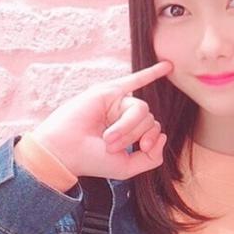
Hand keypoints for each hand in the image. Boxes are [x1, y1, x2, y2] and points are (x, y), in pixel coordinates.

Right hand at [30, 60, 173, 180]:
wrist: (65, 151)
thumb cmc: (91, 160)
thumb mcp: (128, 167)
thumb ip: (152, 158)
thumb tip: (163, 136)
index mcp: (130, 133)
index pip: (153, 130)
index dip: (152, 140)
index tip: (142, 148)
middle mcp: (124, 116)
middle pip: (149, 119)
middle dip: (134, 135)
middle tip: (110, 145)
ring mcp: (116, 103)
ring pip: (141, 109)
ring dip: (128, 126)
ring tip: (108, 136)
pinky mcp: (108, 91)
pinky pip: (134, 79)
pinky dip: (152, 72)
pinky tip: (168, 66)